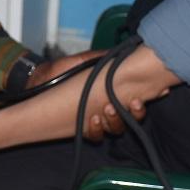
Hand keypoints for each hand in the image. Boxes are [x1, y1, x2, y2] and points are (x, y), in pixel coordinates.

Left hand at [33, 50, 150, 140]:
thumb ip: (101, 58)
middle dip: (134, 113)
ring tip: (107, 108)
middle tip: (131, 102)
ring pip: (115, 128)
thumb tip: (122, 53)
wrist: (39, 80)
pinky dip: (97, 130)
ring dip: (115, 121)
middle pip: (130, 119)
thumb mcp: (83, 60)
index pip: (134, 100)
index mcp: (111, 92)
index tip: (151, 94)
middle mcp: (107, 108)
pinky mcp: (82, 127)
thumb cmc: (61, 69)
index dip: (143, 101)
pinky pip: (95, 136)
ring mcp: (95, 119)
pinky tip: (93, 119)